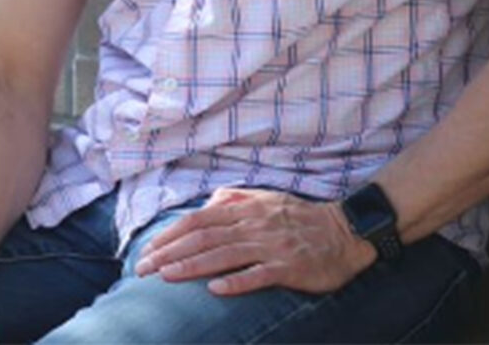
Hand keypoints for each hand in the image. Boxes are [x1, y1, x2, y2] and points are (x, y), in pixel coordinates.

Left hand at [133, 185, 378, 295]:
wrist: (345, 231)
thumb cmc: (300, 217)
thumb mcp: (266, 199)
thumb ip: (235, 200)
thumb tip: (206, 203)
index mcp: (245, 209)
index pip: (198, 220)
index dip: (169, 235)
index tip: (147, 251)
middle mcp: (254, 225)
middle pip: (203, 238)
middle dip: (169, 253)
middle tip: (143, 268)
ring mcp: (271, 246)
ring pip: (224, 255)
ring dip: (192, 266)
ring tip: (166, 277)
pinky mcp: (289, 267)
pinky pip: (259, 274)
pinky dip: (236, 282)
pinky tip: (214, 290)